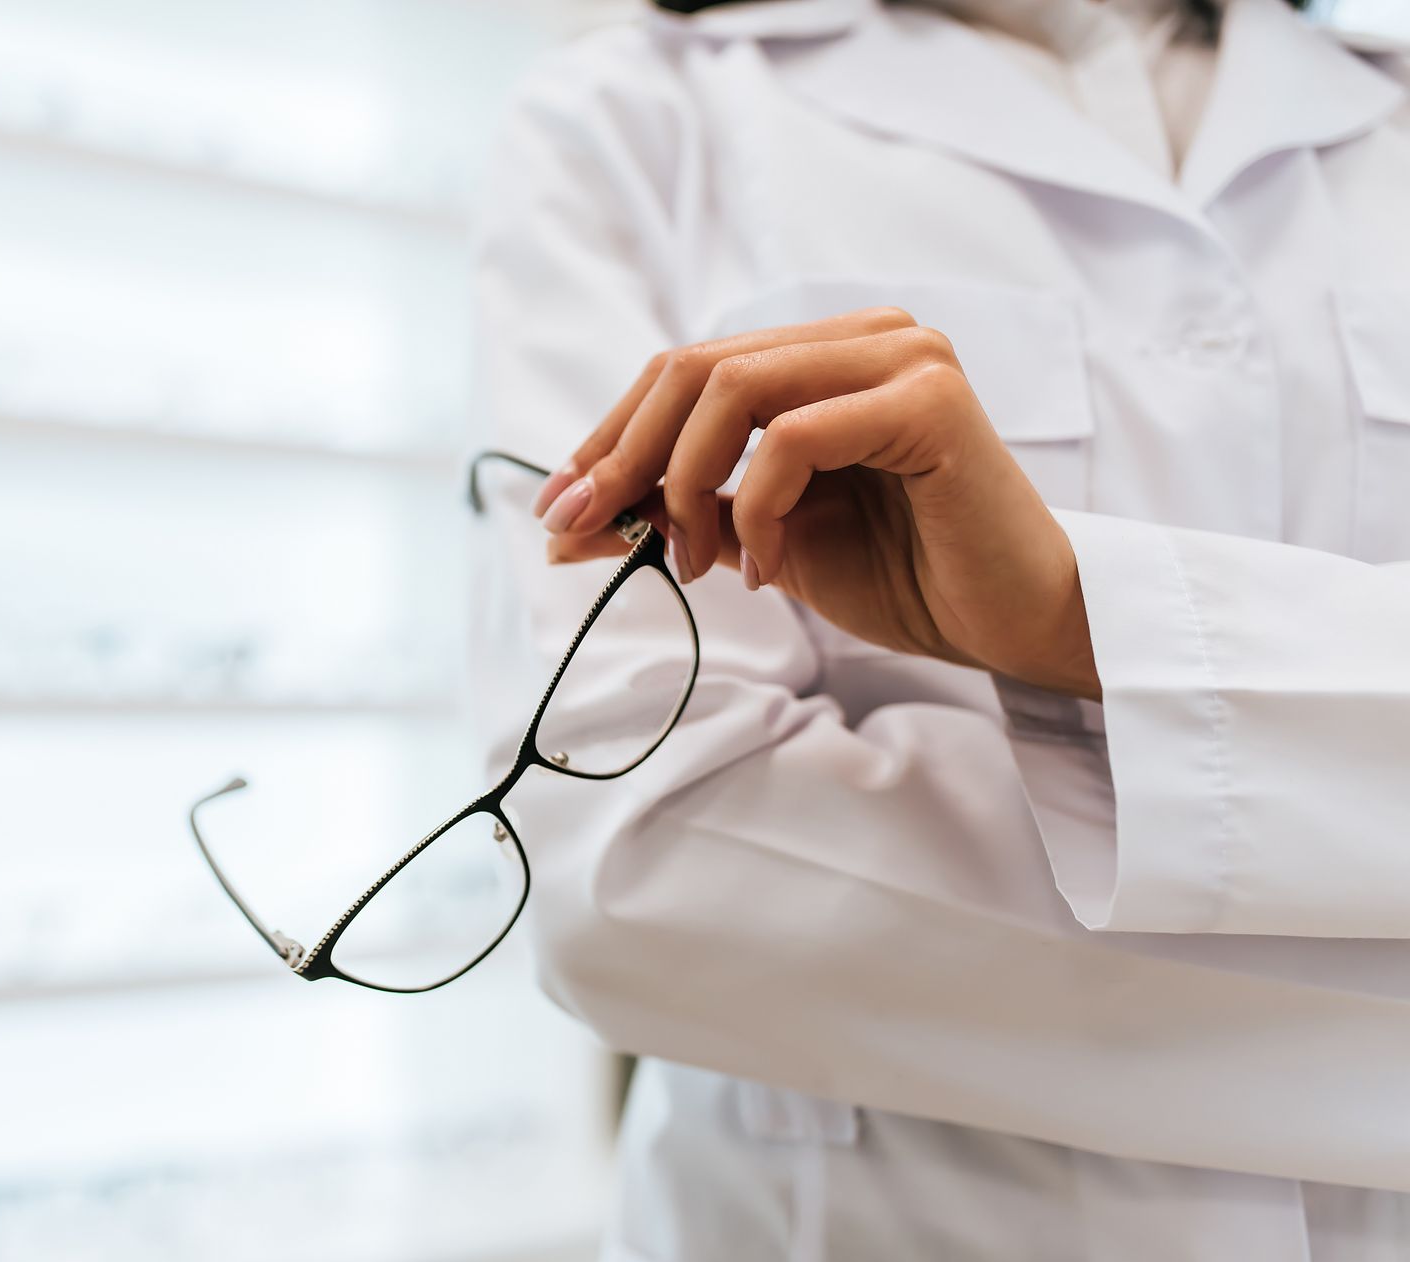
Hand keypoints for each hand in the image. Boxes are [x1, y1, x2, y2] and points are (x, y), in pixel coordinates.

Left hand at [532, 308, 1100, 699]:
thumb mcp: (758, 542)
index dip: (610, 435)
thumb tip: (562, 524)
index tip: (557, 508)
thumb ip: (675, 515)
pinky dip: (758, 509)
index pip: (684, 368)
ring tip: (694, 563)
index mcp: (821, 355)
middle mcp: (862, 335)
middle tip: (584, 530)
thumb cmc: (901, 575)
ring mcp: (901, 356)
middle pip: (694, 366)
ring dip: (686, 486)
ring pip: (732, 388)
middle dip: (622, 455)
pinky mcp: (929, 399)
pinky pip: (794, 438)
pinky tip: (769, 568)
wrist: (1010, 620)